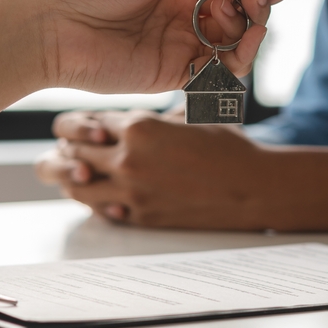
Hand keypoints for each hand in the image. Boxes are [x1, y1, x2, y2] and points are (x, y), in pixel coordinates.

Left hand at [35, 110, 269, 228]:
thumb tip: (142, 110)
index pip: (90, 122)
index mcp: (139, 126)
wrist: (252, 186)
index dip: (87, 124)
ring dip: (77, 177)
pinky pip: (101, 210)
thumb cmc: (227, 147)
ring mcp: (131, 191)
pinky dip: (98, 201)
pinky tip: (105, 194)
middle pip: (76, 152)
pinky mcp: (140, 217)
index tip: (90, 127)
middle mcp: (128, 158)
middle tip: (77, 148)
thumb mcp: (190, 115)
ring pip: (79, 185)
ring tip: (84, 172)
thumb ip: (157, 114)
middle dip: (75, 148)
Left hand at [36, 0, 301, 92]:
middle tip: (256, 7)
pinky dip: (228, 68)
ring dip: (248, 41)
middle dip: (256, 13)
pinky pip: (212, 76)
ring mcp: (178, 47)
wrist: (54, 26)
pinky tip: (229, 56)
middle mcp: (184, 16)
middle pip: (239, 20)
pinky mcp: (170, 77)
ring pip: (232, 50)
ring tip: (245, 32)